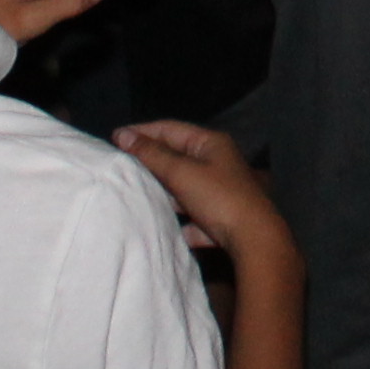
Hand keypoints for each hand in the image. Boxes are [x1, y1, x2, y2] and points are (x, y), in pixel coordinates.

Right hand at [118, 119, 290, 257]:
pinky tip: (167, 227)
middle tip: (122, 166)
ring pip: (184, 187)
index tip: (114, 138)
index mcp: (211, 144)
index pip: (171, 129)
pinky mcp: (222, 219)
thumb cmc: (219, 198)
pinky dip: (181, 220)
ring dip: (164, 191)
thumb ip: (152, 155)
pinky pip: (194, 216)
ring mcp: (221, 191)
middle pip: (178, 158)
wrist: (255, 240)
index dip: (142, 132)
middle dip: (151, 162)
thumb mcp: (181, 172)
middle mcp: (218, 163)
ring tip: (137, 195)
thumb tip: (123, 135)